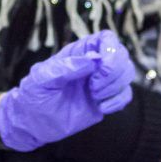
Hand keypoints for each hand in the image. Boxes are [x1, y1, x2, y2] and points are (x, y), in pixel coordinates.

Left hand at [0, 30, 135, 151]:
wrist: (34, 123)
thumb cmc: (34, 96)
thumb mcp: (42, 80)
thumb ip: (63, 68)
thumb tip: (91, 60)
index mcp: (78, 53)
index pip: (106, 38)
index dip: (111, 49)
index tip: (101, 68)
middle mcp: (93, 64)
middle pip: (121, 55)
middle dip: (114, 72)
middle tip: (94, 88)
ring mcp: (101, 82)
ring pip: (127, 73)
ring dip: (116, 86)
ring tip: (96, 97)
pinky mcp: (105, 99)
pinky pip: (125, 94)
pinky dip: (118, 101)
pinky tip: (101, 108)